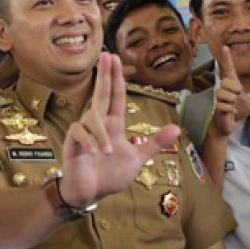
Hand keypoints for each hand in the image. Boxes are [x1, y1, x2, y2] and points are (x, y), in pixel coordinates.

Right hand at [59, 53, 176, 205]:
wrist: (91, 193)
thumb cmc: (110, 175)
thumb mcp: (137, 158)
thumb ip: (154, 143)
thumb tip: (176, 128)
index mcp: (113, 125)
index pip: (115, 96)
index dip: (116, 78)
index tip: (115, 58)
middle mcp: (98, 124)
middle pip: (101, 94)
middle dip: (104, 75)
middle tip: (106, 55)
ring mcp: (84, 132)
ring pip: (92, 117)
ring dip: (101, 134)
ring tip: (106, 151)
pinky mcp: (73, 143)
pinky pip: (80, 133)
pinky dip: (89, 142)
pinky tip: (95, 152)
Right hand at [209, 45, 249, 138]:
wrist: (226, 124)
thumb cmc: (238, 110)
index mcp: (233, 84)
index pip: (229, 68)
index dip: (227, 58)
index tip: (226, 46)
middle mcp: (224, 88)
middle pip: (229, 82)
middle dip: (235, 91)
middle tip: (236, 98)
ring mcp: (219, 97)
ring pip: (227, 94)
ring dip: (233, 102)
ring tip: (233, 106)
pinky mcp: (217, 107)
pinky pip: (225, 105)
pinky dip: (231, 110)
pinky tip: (231, 112)